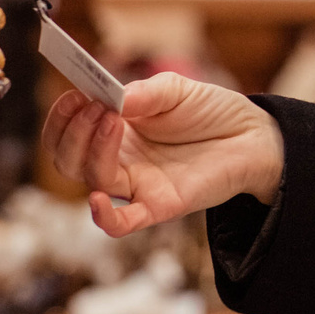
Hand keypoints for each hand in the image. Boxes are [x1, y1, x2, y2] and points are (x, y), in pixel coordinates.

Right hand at [42, 73, 284, 239]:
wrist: (251, 135)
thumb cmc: (210, 111)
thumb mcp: (176, 89)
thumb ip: (143, 93)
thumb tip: (110, 98)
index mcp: (116, 131)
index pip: (70, 132)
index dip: (63, 117)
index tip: (72, 95)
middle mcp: (120, 160)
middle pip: (71, 160)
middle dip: (73, 132)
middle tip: (92, 106)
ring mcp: (137, 184)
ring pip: (93, 179)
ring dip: (91, 149)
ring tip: (112, 118)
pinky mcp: (158, 206)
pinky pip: (122, 223)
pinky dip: (104, 217)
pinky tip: (96, 197)